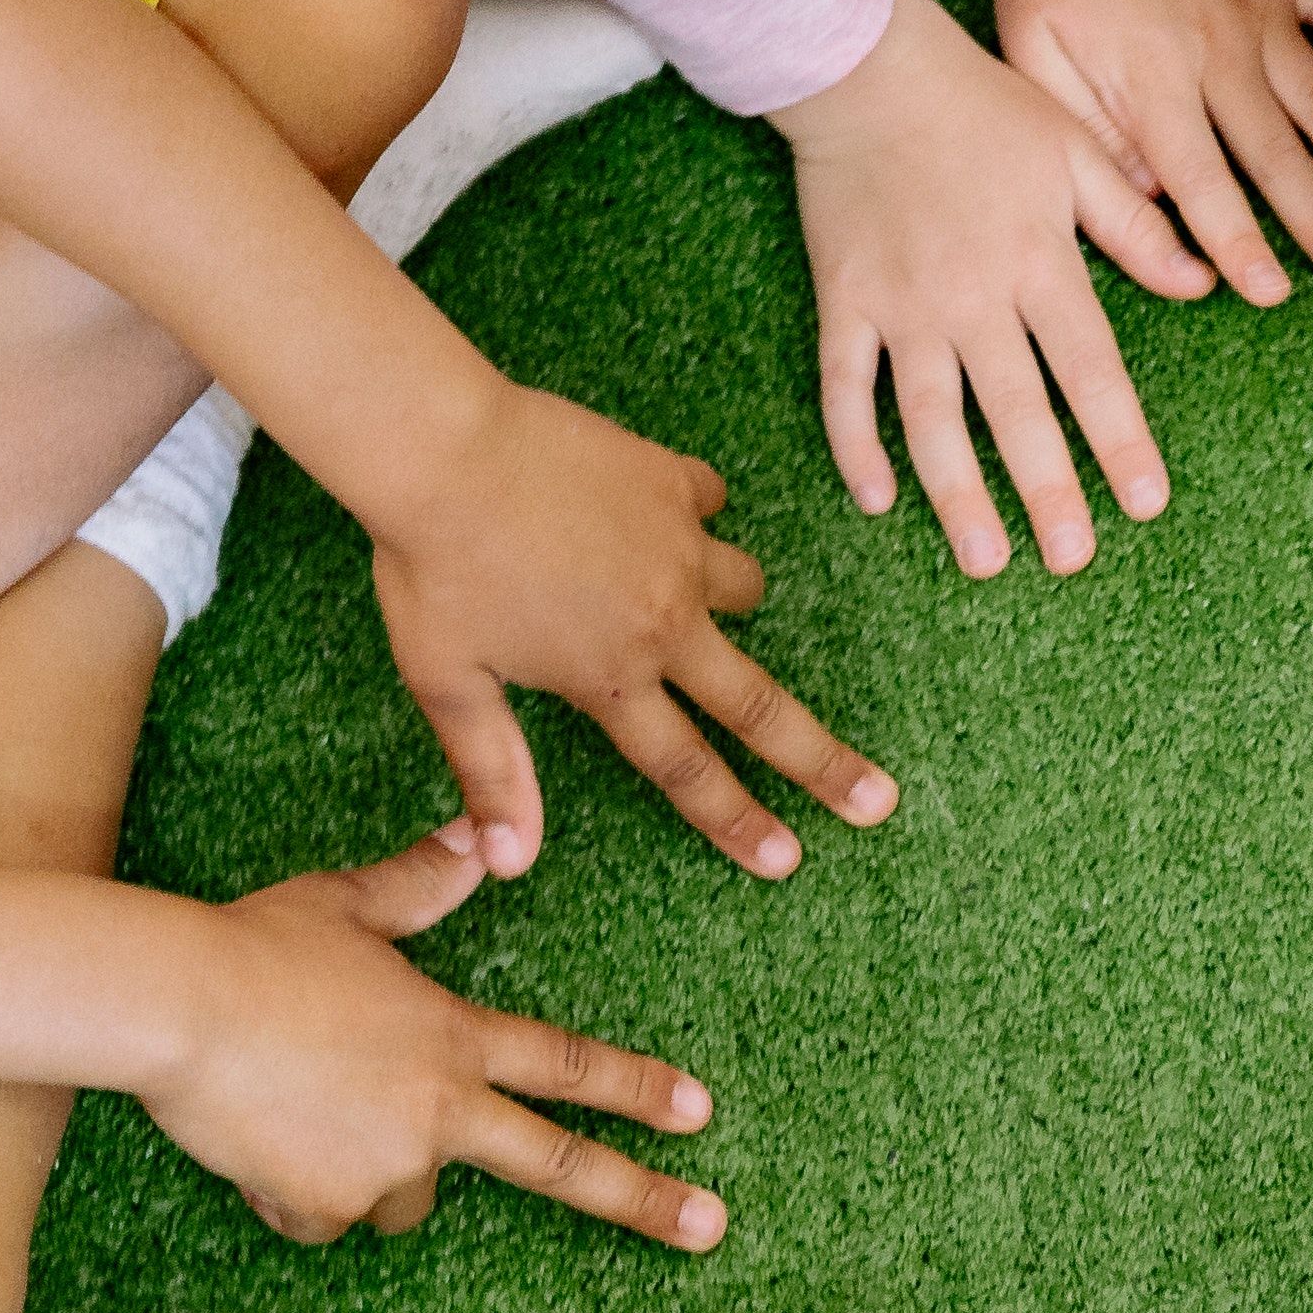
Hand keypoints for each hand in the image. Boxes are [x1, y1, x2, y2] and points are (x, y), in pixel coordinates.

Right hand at [144, 824, 730, 1249]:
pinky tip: (255, 1139)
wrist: (174, 1006)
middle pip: (557, 1165)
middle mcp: (439, 1109)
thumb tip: (476, 839)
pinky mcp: (327, 1205)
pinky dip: (296, 1192)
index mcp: (453, 1035)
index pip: (565, 1065)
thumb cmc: (254, 945)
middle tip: (710, 1228)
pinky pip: (323, 1216)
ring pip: (404, 1196)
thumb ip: (420, 887)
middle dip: (643, 1200)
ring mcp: (388, 1164)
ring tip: (299, 1106)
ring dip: (371, 1168)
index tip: (700, 1114)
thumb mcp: (345, 904)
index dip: (638, 1088)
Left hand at [361, 374, 893, 878]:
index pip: (686, 769)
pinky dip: (690, 510)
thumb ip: (492, 771)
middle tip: (879, 800)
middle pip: (760, 706)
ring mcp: (678, 547)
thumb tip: (510, 864)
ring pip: (744, 587)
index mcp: (608, 677)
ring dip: (731, 600)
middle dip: (823, 762)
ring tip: (697, 597)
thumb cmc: (433, 567)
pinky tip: (656, 506)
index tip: (789, 860)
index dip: (739, 821)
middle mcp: (662, 621)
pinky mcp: (672, 481)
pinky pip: (707, 500)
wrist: (444, 448)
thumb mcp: (448, 683)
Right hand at [775, 0, 1186, 579]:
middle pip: (1015, 412)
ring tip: (985, 559)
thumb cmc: (983, 105)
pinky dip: (854, 443)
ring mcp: (903, 305)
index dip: (1119, 439)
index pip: (1091, 369)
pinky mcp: (843, 300)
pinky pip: (845, 385)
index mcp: (1040, 262)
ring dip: (957, 494)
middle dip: (1047, 490)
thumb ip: (1137, 227)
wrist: (869, 67)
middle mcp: (974, 297)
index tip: (1145, 502)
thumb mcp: (1076, 152)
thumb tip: (1203, 286)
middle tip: (1071, 559)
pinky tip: (876, 499)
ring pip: (930, 418)